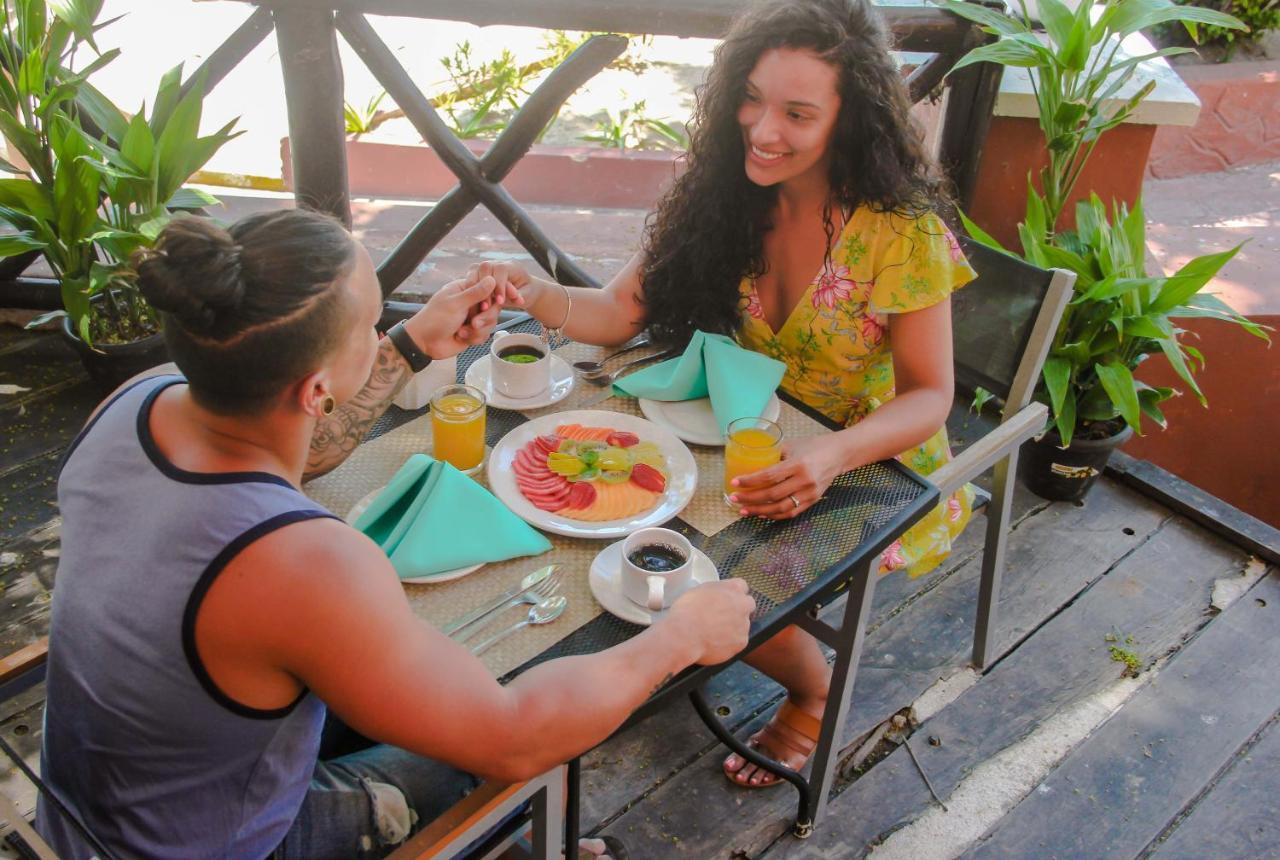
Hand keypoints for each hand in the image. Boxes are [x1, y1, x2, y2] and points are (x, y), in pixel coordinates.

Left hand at [405, 276, 498, 358]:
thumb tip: (491, 279)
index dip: (492, 298)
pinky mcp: (473, 331)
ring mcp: (473, 317)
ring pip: (490, 322)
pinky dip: (475, 338)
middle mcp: (471, 302)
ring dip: (477, 330)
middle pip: (493, 307)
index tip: (488, 306)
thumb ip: (475, 293)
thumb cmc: (435, 319)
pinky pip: (485, 334)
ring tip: (462, 332)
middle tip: (474, 323)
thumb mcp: (456, 304)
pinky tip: (461, 337)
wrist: (425, 343)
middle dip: (484, 318)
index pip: (488, 288)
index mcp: (465, 289)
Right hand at [467, 260, 550, 320]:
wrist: (523, 291)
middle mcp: (497, 263)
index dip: (499, 285)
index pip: (501, 269)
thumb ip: (519, 297)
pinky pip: (469, 280)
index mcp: (512, 266)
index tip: (501, 302)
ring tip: (480, 308)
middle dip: (485, 288)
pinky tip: (474, 305)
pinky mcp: (477, 274)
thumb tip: (513, 301)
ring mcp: (486, 268)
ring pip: (474, 271)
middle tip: (487, 307)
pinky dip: (470, 292)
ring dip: (474, 290)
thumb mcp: (527, 296)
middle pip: (485, 267)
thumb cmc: (527, 293)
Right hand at [662, 578, 754, 665]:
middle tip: (723, 616)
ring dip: (733, 627)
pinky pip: (738, 641)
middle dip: (739, 609)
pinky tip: (714, 642)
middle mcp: (743, 604)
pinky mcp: (742, 642)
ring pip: (743, 624)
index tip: (726, 599)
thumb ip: (715, 591)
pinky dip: (729, 643)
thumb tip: (716, 597)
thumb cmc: (687, 612)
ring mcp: (744, 624)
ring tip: (713, 632)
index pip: (741, 586)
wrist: (685, 635)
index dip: (732, 593)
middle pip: (748, 604)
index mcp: (732, 588)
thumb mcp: (699, 590)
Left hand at [729, 435, 846, 519]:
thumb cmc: (814, 446)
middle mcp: (804, 481)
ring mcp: (810, 493)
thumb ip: (774, 455)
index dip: (750, 481)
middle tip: (735, 498)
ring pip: (780, 508)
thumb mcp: (792, 446)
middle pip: (772, 495)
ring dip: (759, 511)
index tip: (735, 483)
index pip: (769, 476)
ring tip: (744, 510)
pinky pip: (791, 513)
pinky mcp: (813, 501)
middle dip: (750, 498)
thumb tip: (752, 464)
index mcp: (798, 464)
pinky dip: (774, 515)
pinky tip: (761, 513)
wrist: (840, 454)